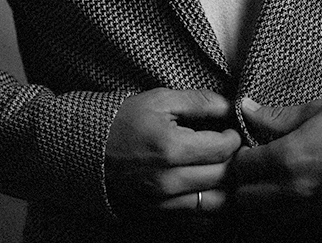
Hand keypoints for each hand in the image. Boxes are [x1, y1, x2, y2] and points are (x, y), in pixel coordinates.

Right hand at [105, 87, 241, 216]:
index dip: (234, 137)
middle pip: (222, 177)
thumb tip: (231, 106)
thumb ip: (200, 102)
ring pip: (216, 205)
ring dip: (227, 187)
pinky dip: (211, 207)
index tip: (231, 131)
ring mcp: (162, 203)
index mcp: (170, 148)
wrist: (87, 148)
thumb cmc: (126, 119)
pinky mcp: (157, 215)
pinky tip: (209, 189)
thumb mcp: (161, 99)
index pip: (222, 149)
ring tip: (224, 169)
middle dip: (234, 161)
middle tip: (233, 149)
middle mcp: (168, 181)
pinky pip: (198, 221)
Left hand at [230, 97, 321, 217]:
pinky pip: (282, 218)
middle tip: (251, 161)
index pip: (241, 166)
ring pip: (261, 212)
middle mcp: (291, 189)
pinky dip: (275, 206)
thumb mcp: (313, 110)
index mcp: (287, 158)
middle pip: (243, 197)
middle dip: (241, 180)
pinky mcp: (316, 217)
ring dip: (256, 196)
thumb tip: (246, 109)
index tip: (244, 143)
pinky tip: (283, 186)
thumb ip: (275, 115)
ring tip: (265, 175)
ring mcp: (304, 208)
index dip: (237, 154)